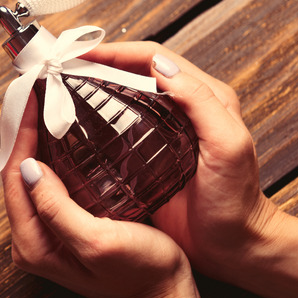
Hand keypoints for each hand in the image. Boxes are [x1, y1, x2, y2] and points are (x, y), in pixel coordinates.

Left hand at [2, 91, 198, 297]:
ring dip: (40, 141)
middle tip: (40, 97)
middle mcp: (33, 238)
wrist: (166, 295)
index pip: (14, 178)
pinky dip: (57, 156)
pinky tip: (69, 137)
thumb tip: (29, 168)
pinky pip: (52, 182)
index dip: (21, 137)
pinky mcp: (65, 225)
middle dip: (27, 134)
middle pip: (20, 174)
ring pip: (35, 175)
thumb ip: (57, 209)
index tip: (31, 104)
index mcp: (32, 244)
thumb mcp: (98, 241)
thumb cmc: (141, 274)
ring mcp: (48, 232)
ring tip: (50, 108)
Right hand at [82, 42, 279, 280]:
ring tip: (62, 85)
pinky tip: (74, 122)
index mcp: (204, 96)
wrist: (233, 246)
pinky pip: (117, 125)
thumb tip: (161, 65)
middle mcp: (180, 108)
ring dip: (93, 84)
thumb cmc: (236, 201)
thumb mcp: (227, 145)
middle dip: (98, 62)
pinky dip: (95, 116)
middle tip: (64, 65)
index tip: (82, 54)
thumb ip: (201, 102)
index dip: (116, 51)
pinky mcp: (146, 155)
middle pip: (133, 71)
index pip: (152, 59)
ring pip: (122, 94)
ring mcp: (161, 131)